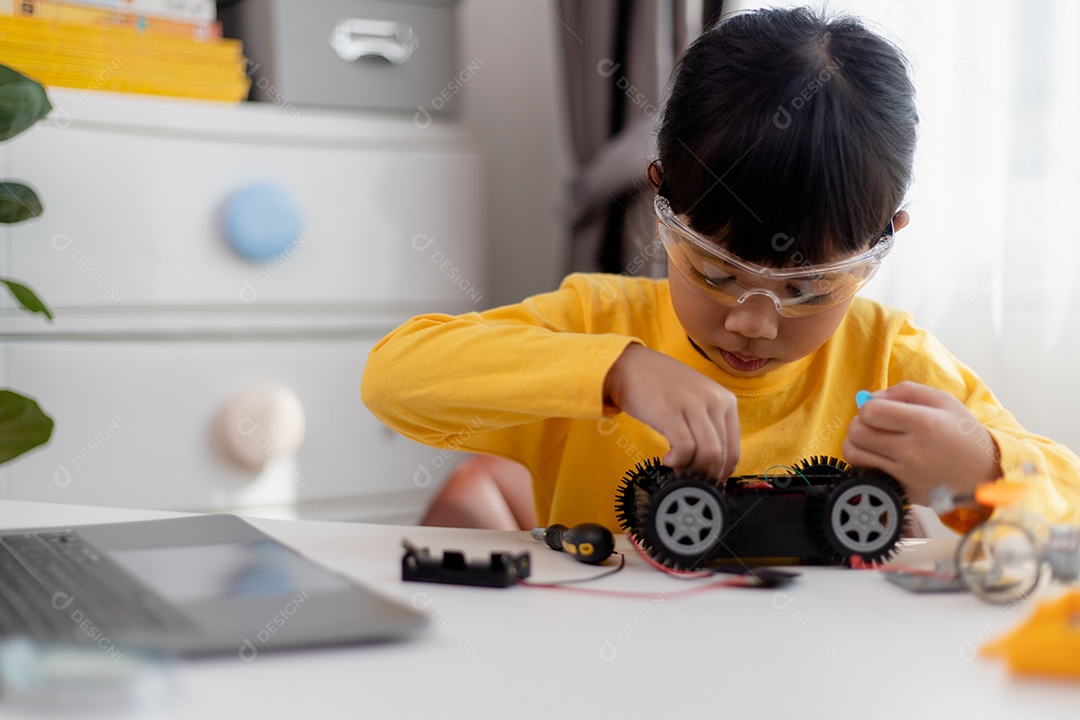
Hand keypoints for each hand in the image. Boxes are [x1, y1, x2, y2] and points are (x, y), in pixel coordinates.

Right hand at [604, 344, 739, 479]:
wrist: (630, 364)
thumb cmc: (661, 386)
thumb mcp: (696, 400)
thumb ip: (708, 426)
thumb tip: (711, 466)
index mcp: (725, 400)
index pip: (733, 449)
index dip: (721, 473)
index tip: (708, 482)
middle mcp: (714, 400)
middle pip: (721, 455)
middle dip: (705, 476)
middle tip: (689, 481)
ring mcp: (692, 405)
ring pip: (707, 454)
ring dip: (692, 471)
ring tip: (677, 470)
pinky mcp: (670, 411)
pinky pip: (685, 448)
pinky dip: (678, 462)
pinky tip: (667, 460)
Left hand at [842, 381, 1000, 504]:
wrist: (984, 474)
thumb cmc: (963, 434)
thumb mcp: (943, 401)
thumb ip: (903, 391)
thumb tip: (868, 397)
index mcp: (924, 423)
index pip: (869, 412)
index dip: (867, 407)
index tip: (878, 410)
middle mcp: (913, 451)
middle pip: (857, 433)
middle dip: (858, 424)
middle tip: (872, 424)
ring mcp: (906, 475)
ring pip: (854, 454)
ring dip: (856, 443)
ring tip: (871, 440)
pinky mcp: (902, 491)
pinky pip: (866, 474)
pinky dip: (865, 464)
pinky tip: (878, 458)